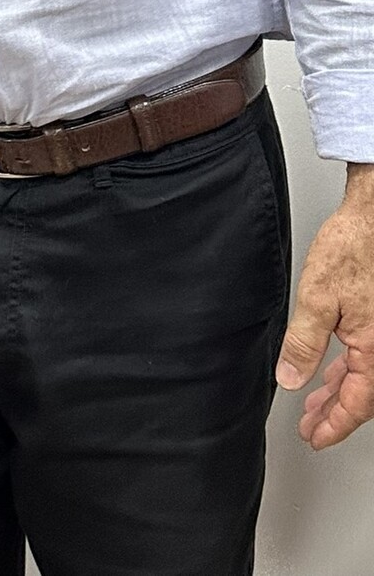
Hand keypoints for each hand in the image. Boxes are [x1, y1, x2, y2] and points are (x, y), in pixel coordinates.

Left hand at [276, 162, 373, 447]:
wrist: (371, 218)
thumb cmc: (353, 249)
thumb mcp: (317, 299)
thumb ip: (303, 343)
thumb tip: (290, 377)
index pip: (356, 405)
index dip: (333, 425)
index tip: (314, 437)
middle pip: (363, 396)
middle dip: (335, 414)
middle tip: (311, 426)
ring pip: (364, 377)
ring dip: (339, 392)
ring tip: (315, 403)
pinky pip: (365, 357)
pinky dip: (347, 369)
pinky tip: (331, 370)